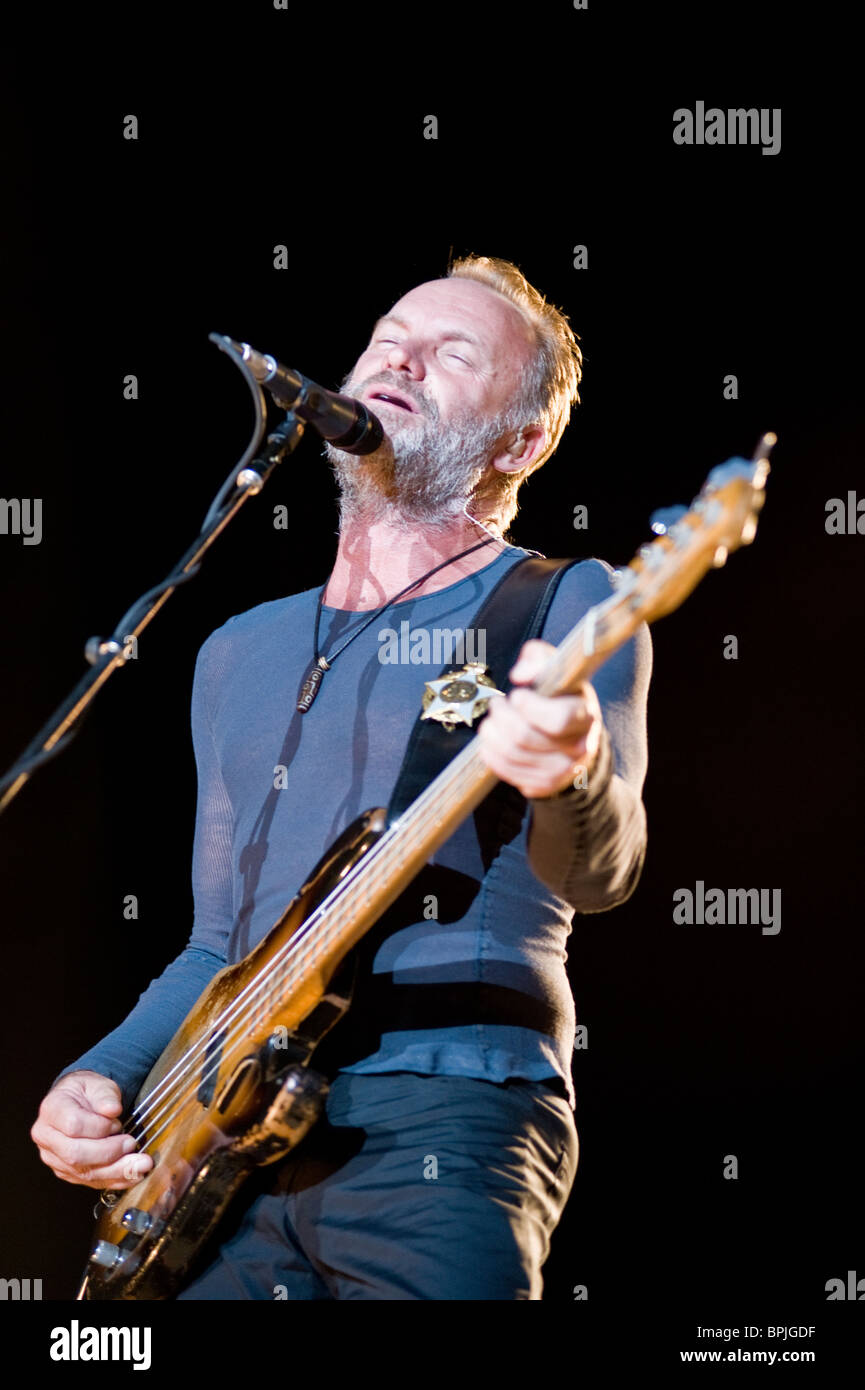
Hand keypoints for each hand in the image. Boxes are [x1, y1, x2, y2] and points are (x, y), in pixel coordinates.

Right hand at [30, 1070, 152, 1189]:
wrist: (79, 1103)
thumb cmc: (87, 1092)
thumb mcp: (98, 1084)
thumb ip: (105, 1096)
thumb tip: (112, 1110)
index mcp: (52, 1109)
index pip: (73, 1125)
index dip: (100, 1127)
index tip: (117, 1122)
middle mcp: (47, 1137)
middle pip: (75, 1154)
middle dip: (109, 1152)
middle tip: (132, 1144)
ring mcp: (55, 1158)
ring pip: (83, 1172)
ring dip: (116, 1171)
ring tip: (141, 1165)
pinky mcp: (67, 1172)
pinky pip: (90, 1181)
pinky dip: (114, 1180)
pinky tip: (132, 1175)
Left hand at [478, 638, 603, 798]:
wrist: (577, 738)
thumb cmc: (562, 699)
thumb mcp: (557, 670)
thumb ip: (538, 659)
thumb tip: (519, 675)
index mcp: (585, 716)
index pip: (557, 718)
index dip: (529, 706)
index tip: (516, 695)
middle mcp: (578, 747)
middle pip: (525, 737)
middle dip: (501, 717)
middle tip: (496, 705)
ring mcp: (562, 770)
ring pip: (512, 754)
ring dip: (491, 734)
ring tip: (490, 721)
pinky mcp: (544, 784)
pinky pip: (507, 772)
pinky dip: (491, 755)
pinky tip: (490, 742)